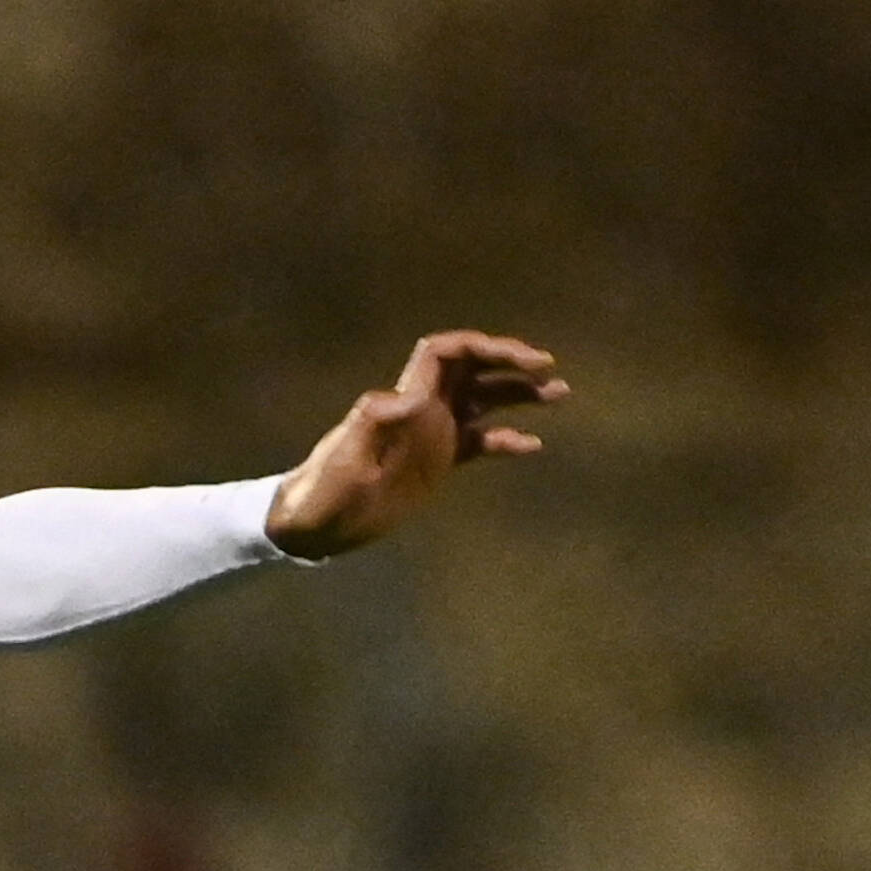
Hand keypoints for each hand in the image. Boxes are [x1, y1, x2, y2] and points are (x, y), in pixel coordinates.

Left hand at [264, 331, 569, 555]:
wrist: (311, 524)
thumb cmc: (321, 493)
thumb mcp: (342, 461)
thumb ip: (369, 427)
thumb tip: (408, 399)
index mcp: (404, 402)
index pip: (445, 353)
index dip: (482, 347)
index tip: (519, 359)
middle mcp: (422, 408)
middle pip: (473, 370)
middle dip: (510, 364)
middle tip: (549, 371)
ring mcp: (432, 434)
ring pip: (483, 402)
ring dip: (519, 395)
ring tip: (559, 395)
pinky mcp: (436, 462)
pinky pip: (478, 442)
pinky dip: (505, 439)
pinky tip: (532, 446)